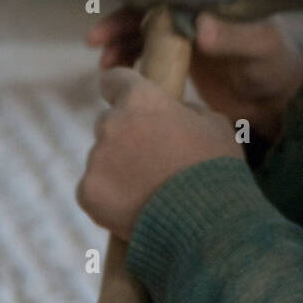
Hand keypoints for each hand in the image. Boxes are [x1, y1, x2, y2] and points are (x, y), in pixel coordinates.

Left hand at [76, 68, 244, 240]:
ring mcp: (96, 159)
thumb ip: (188, 111)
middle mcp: (111, 123)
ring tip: (151, 192)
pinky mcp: (87, 192)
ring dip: (120, 169)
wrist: (205, 221)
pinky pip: (94, 189)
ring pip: (103, 158)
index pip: (114, 80)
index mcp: (141, 99)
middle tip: (152, 161)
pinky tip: (137, 208)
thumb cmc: (216, 169)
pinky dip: (110, 197)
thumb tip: (179, 113)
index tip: (125, 101)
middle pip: (109, 123)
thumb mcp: (216, 125)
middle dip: (126, 137)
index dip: (120, 90)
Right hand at [86, 10, 302, 141]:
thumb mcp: (260, 48)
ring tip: (103, 58)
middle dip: (121, 10)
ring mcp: (185, 22)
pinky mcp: (177, 47)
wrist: (275, 102)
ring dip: (117, 34)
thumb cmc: (275, 65)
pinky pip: (143, 44)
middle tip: (97, 36)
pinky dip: (126, 53)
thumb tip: (202, 28)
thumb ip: (234, 36)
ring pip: (141, 19)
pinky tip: (113, 67)